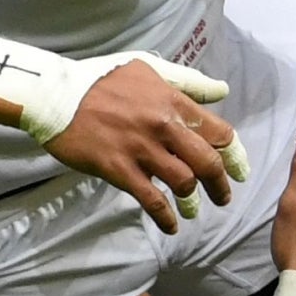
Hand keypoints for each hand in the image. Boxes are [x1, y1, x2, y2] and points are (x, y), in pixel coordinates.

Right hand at [45, 59, 249, 234]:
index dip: (234, 155)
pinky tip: (171, 225)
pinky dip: (166, 217)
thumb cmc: (101, 78)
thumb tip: (221, 91)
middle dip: (220, 184)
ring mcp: (141, 150)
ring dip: (194, 201)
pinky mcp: (119, 170)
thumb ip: (187, 82)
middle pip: (207, 162)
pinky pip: (151, 200)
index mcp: (172, 101)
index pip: (219, 132)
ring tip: (195, 210)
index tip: (240, 171)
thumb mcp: (147, 69)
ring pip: (183, 183)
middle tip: (222, 197)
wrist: (56, 94)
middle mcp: (163, 126)